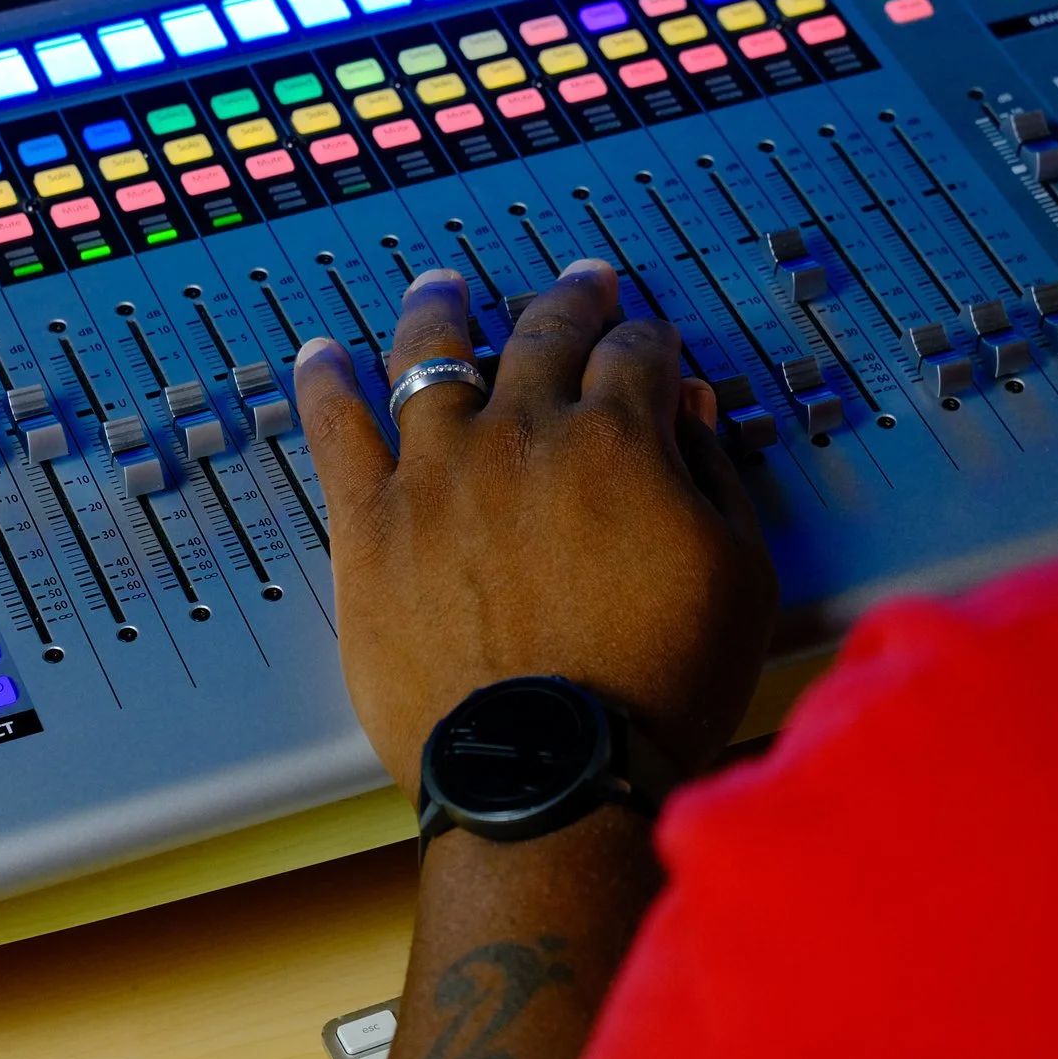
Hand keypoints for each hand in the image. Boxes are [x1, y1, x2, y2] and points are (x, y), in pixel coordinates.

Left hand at [293, 259, 778, 803]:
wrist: (550, 773)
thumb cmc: (655, 689)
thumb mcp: (737, 577)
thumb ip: (714, 479)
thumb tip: (691, 417)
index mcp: (618, 439)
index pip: (636, 353)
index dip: (649, 340)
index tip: (648, 342)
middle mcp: (523, 435)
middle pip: (543, 334)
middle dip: (568, 301)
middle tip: (577, 285)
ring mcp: (437, 473)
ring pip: (431, 355)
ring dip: (441, 309)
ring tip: (441, 286)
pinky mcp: (370, 523)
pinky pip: (337, 429)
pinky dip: (326, 383)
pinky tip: (320, 356)